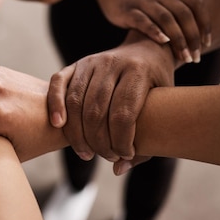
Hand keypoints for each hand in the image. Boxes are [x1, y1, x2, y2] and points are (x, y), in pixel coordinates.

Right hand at [47, 33, 174, 173]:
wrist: (147, 49)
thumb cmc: (157, 86)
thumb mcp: (163, 108)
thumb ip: (146, 142)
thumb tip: (119, 170)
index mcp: (138, 72)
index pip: (122, 114)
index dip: (121, 142)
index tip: (124, 155)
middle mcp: (112, 63)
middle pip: (96, 111)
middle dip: (99, 142)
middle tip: (106, 156)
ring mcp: (92, 61)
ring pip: (75, 102)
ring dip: (77, 133)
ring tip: (86, 152)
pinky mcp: (76, 64)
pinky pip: (58, 83)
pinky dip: (55, 104)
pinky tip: (58, 125)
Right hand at [88, 0, 210, 63]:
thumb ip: (179, 10)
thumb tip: (200, 38)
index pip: (196, 5)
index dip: (205, 25)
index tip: (207, 44)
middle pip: (183, 14)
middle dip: (192, 38)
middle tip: (196, 58)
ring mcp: (143, 0)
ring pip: (166, 19)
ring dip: (178, 40)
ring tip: (184, 58)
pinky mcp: (128, 10)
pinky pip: (143, 21)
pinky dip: (154, 31)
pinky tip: (163, 42)